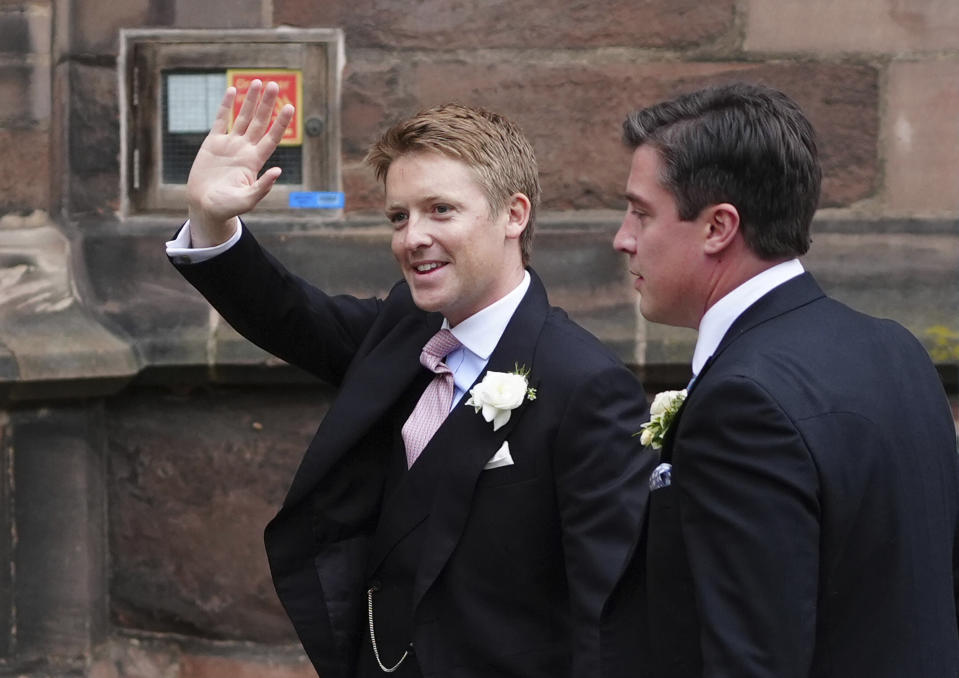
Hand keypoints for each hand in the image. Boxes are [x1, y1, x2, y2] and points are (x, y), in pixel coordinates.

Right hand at [186, 80, 294, 246]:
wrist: (204, 207)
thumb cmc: (227, 208)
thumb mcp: (247, 200)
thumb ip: (263, 187)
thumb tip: (278, 170)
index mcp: (255, 162)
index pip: (272, 137)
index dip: (281, 123)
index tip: (290, 108)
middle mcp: (244, 150)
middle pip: (259, 122)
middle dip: (267, 104)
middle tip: (275, 85)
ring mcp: (229, 145)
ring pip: (242, 117)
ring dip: (250, 100)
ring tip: (257, 82)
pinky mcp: (212, 144)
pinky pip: (221, 120)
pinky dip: (226, 105)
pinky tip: (233, 91)